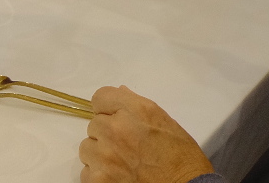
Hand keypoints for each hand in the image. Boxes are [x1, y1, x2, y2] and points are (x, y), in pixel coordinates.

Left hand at [78, 87, 213, 182]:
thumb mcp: (166, 122)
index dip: (107, 109)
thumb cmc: (182, 159)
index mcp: (135, 110)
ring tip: (122, 163)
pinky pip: (87, 172)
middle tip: (125, 147)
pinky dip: (99, 176)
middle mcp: (117, 128)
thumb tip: (120, 94)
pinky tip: (117, 177)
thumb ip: (138, 107)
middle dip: (106, 134)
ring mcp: (105, 155)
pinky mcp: (99, 179)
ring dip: (100, 155)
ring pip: (87, 148)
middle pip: (94, 124)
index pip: (100, 97)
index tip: (114, 118)